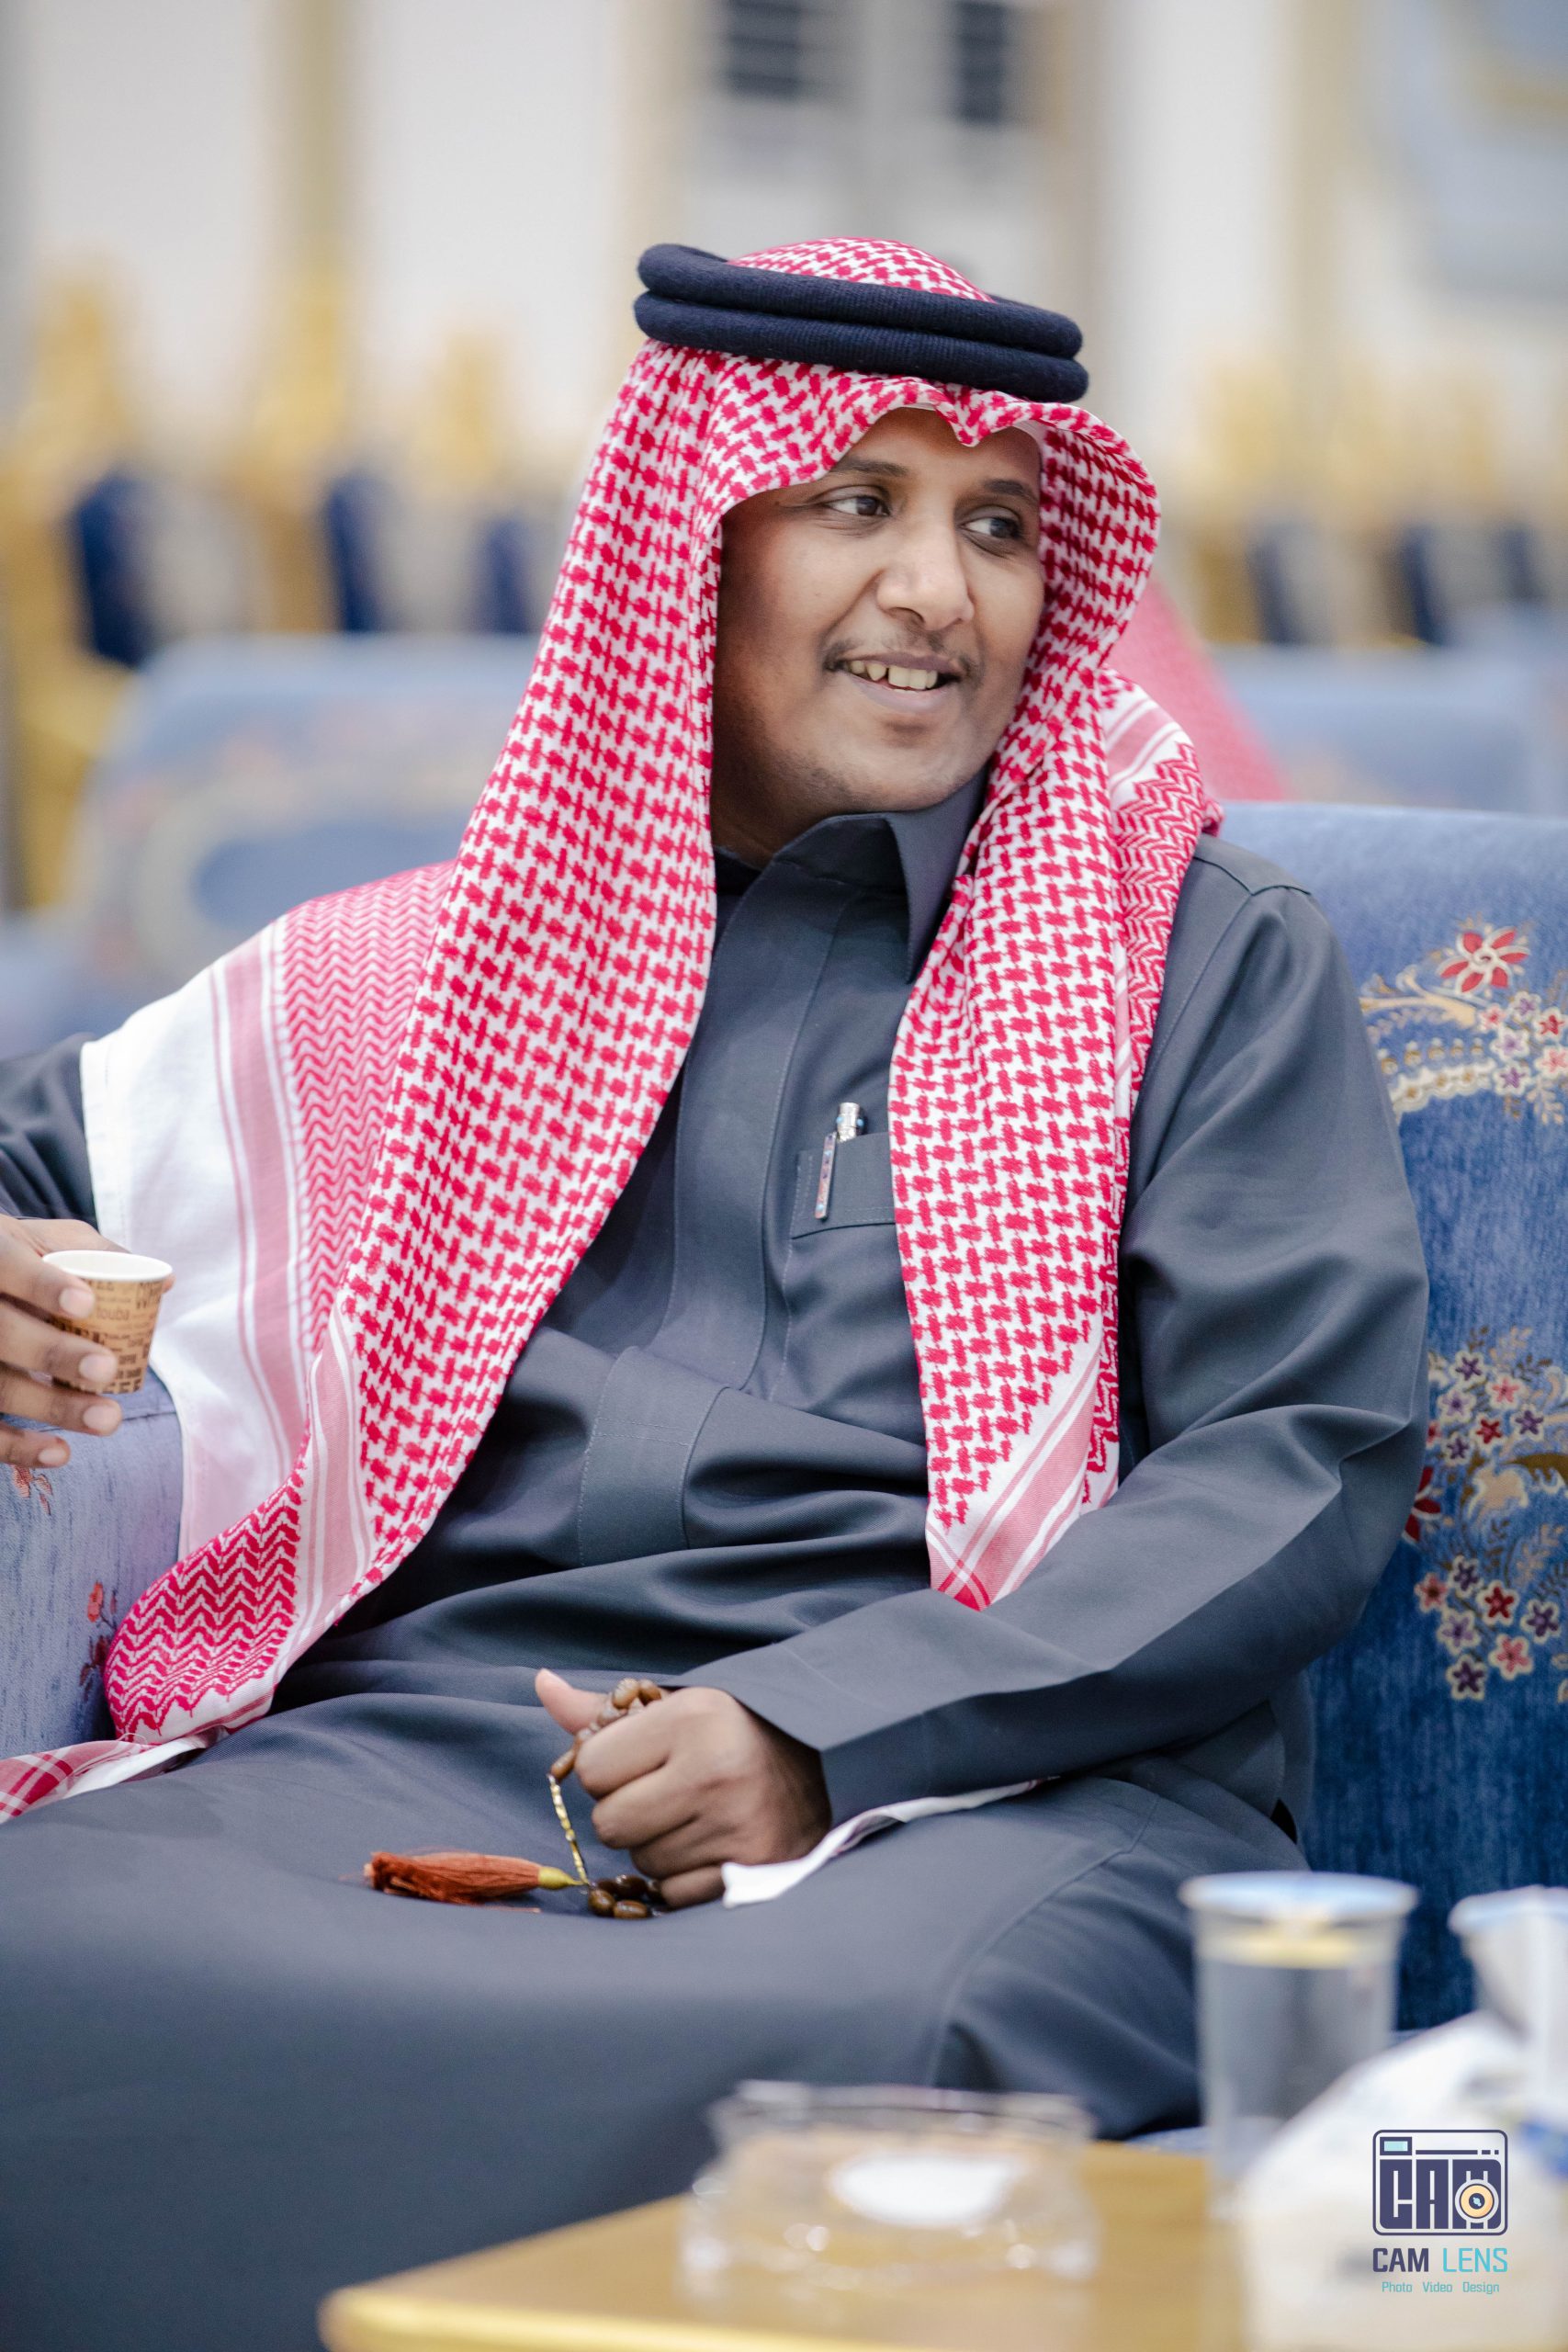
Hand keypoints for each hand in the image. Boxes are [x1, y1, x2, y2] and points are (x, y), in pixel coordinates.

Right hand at [0, 1217, 134, 1468]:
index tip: (87, 1304)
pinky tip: (60, 1452)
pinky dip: (17, 1447)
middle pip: (2, 1332)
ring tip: (106, 1420)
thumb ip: (97, 1256)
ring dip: (51, 1406)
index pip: (8, 1266)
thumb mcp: (45, 1242)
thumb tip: (165, 1283)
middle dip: (54, 1353)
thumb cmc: (18, 1261)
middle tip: (107, 1369)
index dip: (44, 1286)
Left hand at [536, 1668, 829, 1909]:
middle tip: (664, 1793)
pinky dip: (682, 1875)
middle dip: (626, 1811)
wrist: (825, 1761)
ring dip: (656, 1843)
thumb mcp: (676, 1706)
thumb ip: (604, 1708)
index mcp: (692, 1719)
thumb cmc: (733, 1731)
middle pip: (608, 1824)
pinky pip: (673, 1892)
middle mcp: (713, 1773)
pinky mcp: (750, 1872)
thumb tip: (541, 1684)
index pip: (592, 1768)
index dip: (608, 1768)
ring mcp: (735, 1828)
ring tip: (694, 1816)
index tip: (640, 1761)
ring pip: (641, 1859)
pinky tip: (710, 1845)